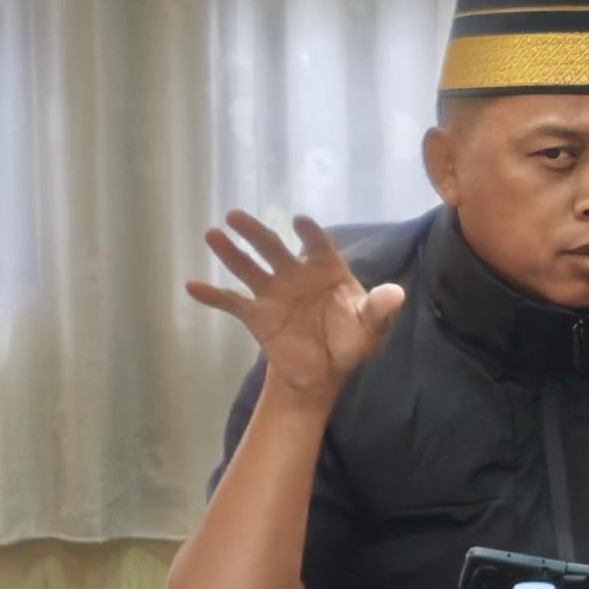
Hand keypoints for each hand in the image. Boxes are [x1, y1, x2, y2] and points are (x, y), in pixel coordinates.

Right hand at [187, 211, 404, 401]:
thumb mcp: (370, 329)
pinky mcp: (256, 316)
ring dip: (230, 252)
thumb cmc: (350, 342)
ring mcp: (273, 293)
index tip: (299, 223)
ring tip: (212, 234)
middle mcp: (296, 275)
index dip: (309, 234)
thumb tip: (396, 293)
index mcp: (326, 270)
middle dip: (256, 232)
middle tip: (235, 215)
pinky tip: (192, 286)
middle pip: (273, 248)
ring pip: (248, 267)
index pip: (318, 245)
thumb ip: (379, 309)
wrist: (323, 373)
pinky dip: (212, 295)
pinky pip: (231, 302)